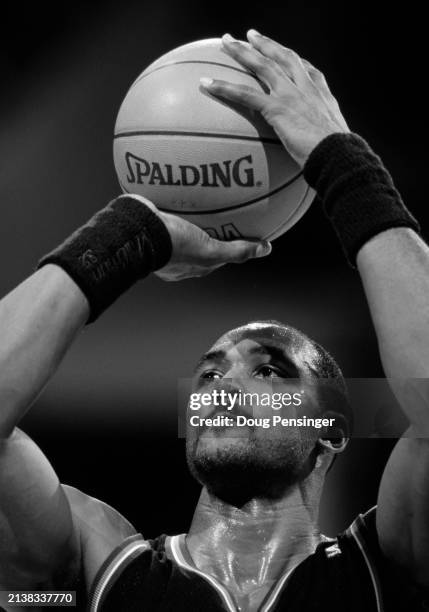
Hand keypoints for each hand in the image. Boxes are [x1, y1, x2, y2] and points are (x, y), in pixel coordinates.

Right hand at [129, 195, 271, 280]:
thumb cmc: (173, 247)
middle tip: (222, 207)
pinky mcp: (149, 220)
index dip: (228, 244)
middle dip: (209, 224)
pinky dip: (173, 194)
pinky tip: (182, 177)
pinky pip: (165, 204)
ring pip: (181, 221)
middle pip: (197, 237)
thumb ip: (237, 251)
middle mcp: (173, 254)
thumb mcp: (210, 251)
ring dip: (191, 208)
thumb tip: (266, 249)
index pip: (214, 256)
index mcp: (186, 266)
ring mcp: (159, 237)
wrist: (136, 232)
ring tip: (204, 188)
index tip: (240, 230)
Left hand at [200, 30, 348, 166]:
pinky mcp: (277, 108)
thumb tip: (315, 156)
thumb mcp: (333, 143)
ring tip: (225, 43)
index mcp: (321, 95)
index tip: (282, 51)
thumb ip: (320, 141)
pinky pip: (245, 94)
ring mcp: (291, 95)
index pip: (306, 69)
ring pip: (262, 66)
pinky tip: (207, 84)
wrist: (337, 155)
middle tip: (249, 35)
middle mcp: (306, 88)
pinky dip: (224, 87)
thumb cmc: (337, 157)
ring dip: (242, 52)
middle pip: (282, 57)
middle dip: (265, 44)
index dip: (291, 58)